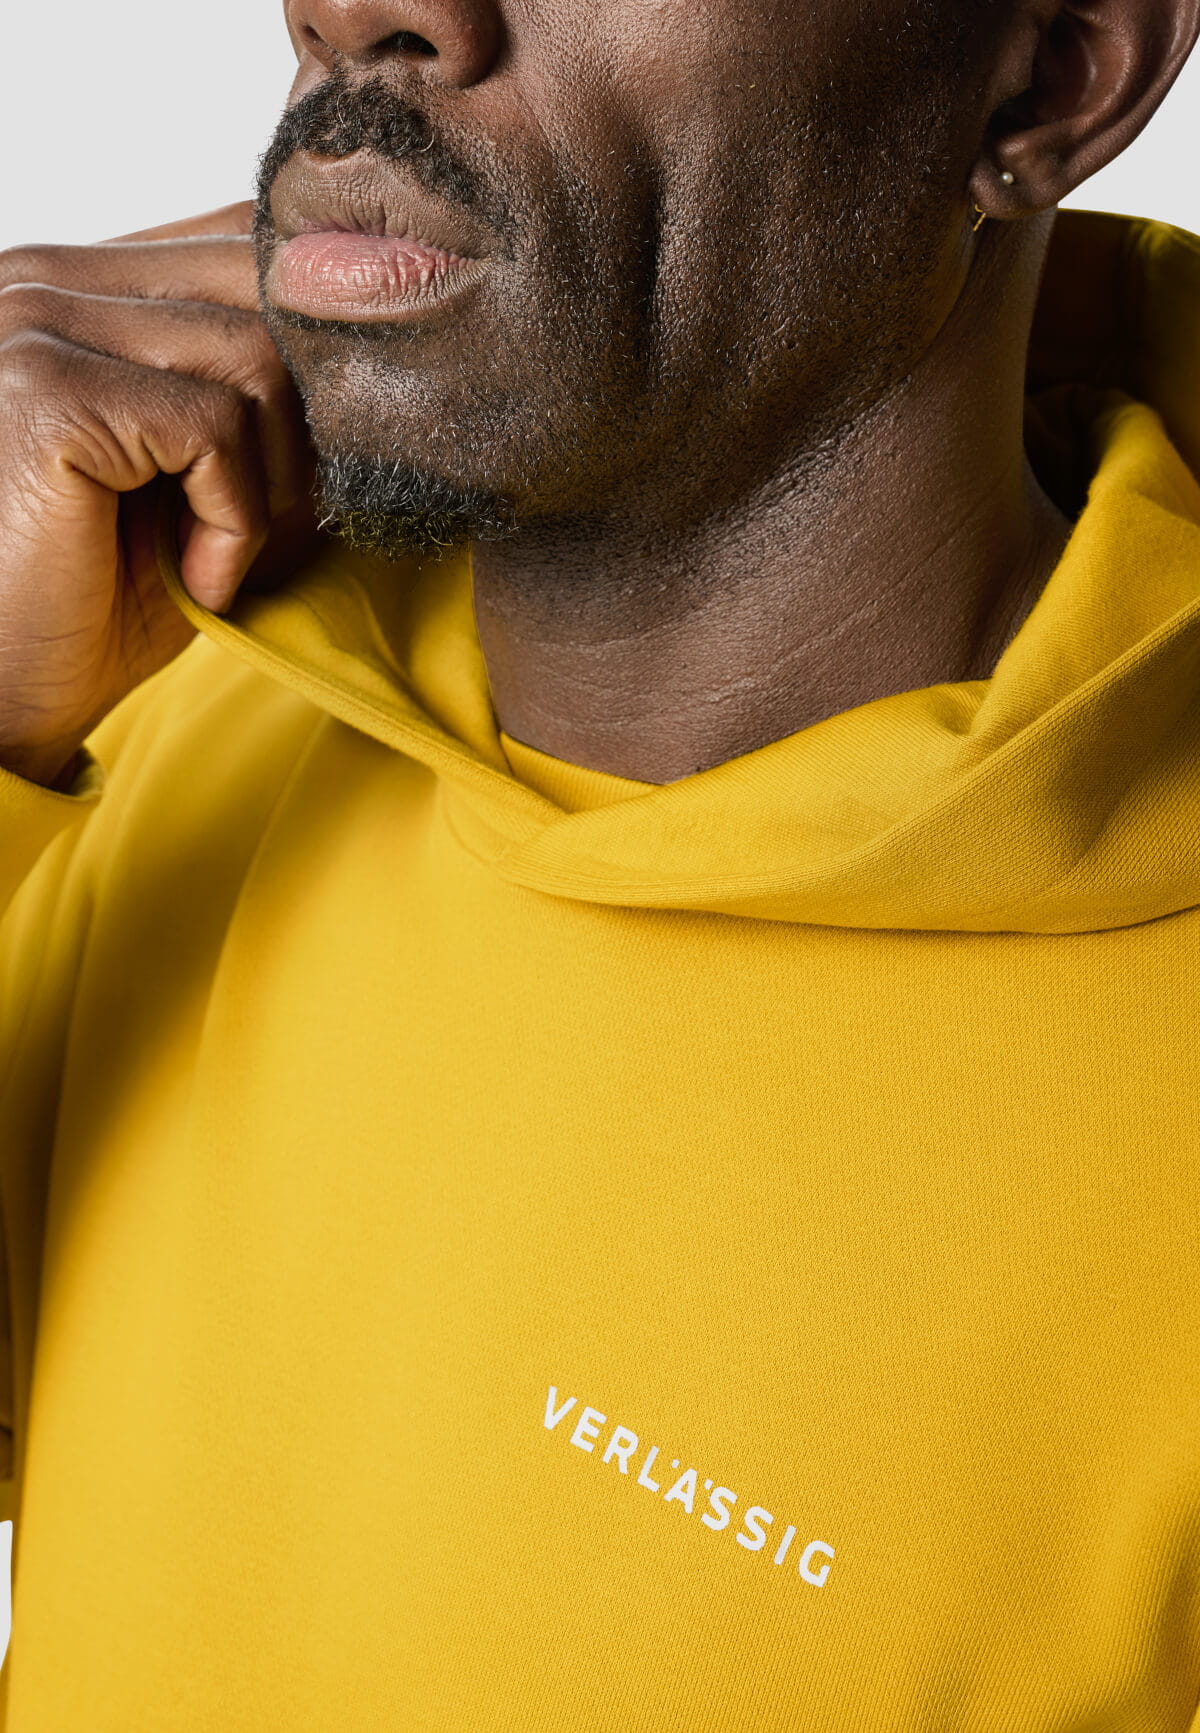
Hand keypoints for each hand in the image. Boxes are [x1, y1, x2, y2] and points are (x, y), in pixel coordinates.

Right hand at [0, 201, 316, 788]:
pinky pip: (213, 428)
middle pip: (267, 286)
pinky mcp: (47, 392)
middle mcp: (50, 279)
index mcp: (84, 283)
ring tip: (228, 556)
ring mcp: (37, 324)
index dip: (319, 344)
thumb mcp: (203, 482)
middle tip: (289, 524)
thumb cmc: (102, 596)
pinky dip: (234, 522)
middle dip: (311, 420)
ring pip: (255, 358)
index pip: (245, 239)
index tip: (336, 453)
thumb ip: (262, 402)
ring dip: (274, 485)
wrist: (8, 691)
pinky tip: (197, 576)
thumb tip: (387, 366)